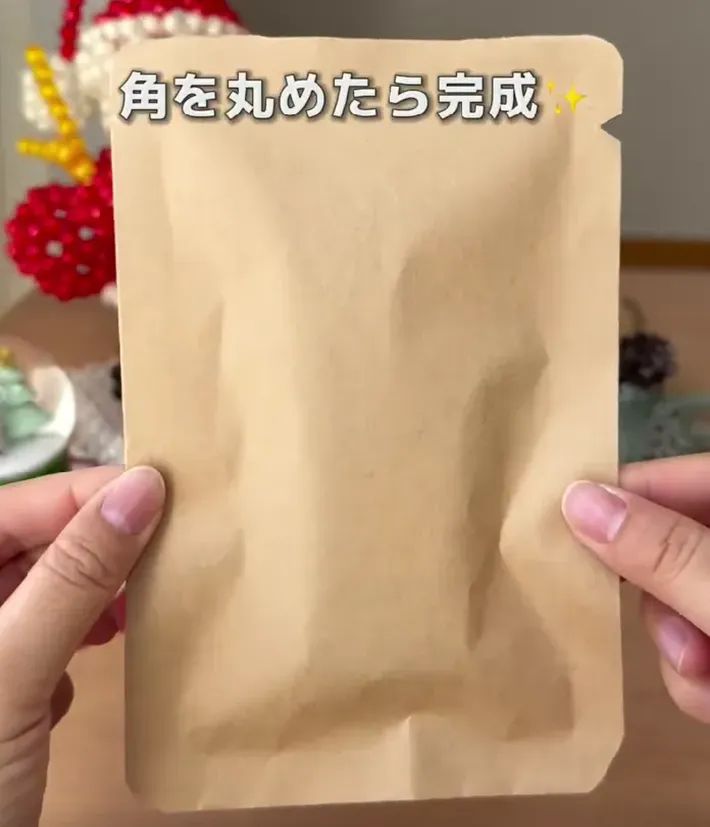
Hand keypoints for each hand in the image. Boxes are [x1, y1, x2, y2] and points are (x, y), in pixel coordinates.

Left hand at [0, 466, 164, 826]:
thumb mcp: (12, 672)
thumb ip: (74, 576)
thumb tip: (144, 487)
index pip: (22, 504)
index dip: (93, 494)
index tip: (170, 495)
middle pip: (33, 543)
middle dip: (98, 549)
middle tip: (165, 556)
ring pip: (42, 588)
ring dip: (91, 596)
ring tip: (132, 612)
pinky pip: (40, 633)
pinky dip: (72, 639)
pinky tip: (90, 664)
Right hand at [563, 455, 709, 722]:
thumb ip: (666, 553)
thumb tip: (574, 497)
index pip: (673, 478)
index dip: (621, 499)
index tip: (563, 528)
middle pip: (668, 550)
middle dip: (663, 606)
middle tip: (685, 648)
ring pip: (675, 606)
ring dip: (683, 655)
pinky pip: (693, 646)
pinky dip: (699, 679)